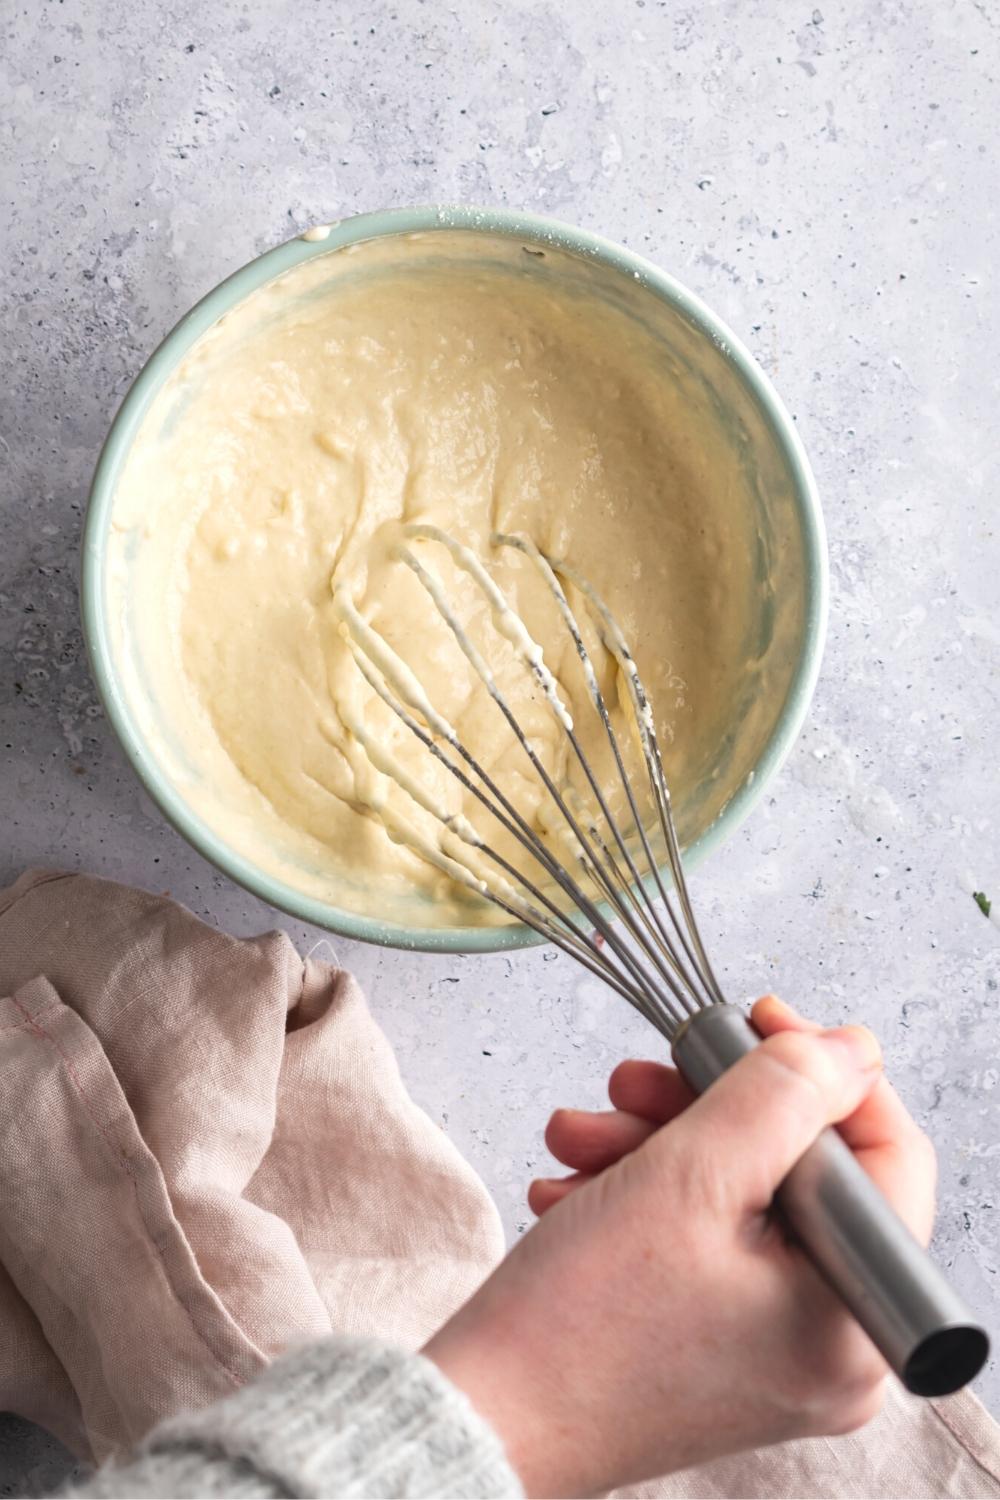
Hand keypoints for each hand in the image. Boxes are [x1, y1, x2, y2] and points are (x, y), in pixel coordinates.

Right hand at [424, 998, 935, 1496]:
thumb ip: (783, 1093)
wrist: (478, 1419)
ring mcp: (771, 1349)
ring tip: (579, 1137)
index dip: (825, 1070)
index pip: (887, 1155)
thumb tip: (848, 1047)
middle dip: (704, 1107)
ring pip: (739, 1195)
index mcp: (852, 1318)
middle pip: (799, 1170)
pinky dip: (642, 1195)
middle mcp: (829, 1346)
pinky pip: (703, 1238)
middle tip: (638, 1081)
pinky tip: (575, 1186)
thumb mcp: (692, 1173)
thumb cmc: (581, 1323)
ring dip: (655, 1144)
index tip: (759, 1019)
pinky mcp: (716, 1344)